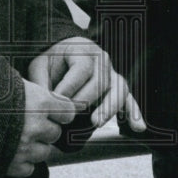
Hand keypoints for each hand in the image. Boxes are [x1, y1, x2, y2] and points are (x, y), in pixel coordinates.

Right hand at [6, 80, 75, 177]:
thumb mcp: (12, 83)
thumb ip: (36, 93)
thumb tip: (56, 101)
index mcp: (40, 102)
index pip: (68, 112)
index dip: (60, 112)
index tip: (53, 112)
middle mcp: (35, 126)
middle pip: (55, 133)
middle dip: (45, 129)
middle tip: (28, 123)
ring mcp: (24, 147)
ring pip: (44, 152)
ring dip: (35, 146)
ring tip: (17, 136)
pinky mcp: (12, 164)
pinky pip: (29, 168)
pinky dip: (23, 162)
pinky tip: (11, 150)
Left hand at [27, 36, 145, 130]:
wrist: (62, 55)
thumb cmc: (51, 61)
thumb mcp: (39, 66)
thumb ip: (41, 83)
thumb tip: (48, 104)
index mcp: (82, 50)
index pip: (82, 69)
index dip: (69, 87)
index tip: (56, 99)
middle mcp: (102, 59)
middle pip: (100, 82)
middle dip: (84, 100)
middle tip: (69, 113)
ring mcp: (112, 73)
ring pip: (118, 90)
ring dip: (108, 108)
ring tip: (96, 122)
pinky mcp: (116, 86)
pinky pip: (128, 98)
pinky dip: (134, 112)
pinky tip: (137, 128)